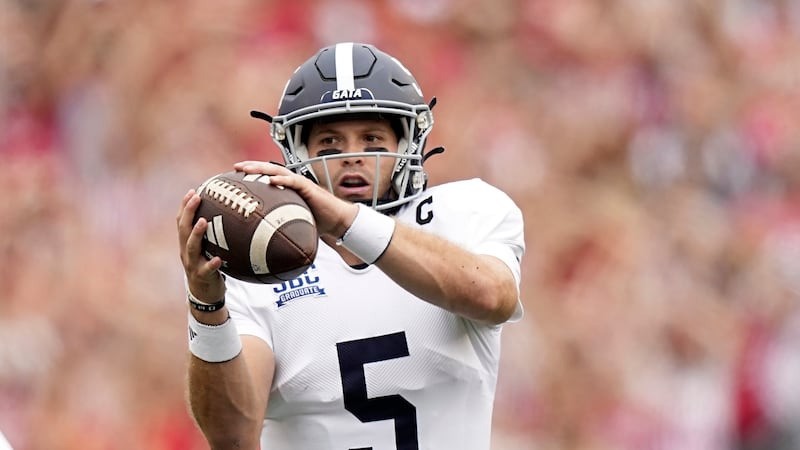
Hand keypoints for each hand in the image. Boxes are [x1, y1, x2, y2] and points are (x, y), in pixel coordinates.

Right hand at [176, 189, 225, 302]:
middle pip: (183, 229)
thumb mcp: (208, 249)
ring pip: (191, 247)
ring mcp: (192, 264)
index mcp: (186, 243)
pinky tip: (218, 258)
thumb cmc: (209, 266)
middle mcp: (186, 252)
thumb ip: (214, 234)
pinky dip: (212, 263)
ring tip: (203, 221)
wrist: (204, 294)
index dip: (185, 206)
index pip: (181, 221)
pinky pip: (206, 270)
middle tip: (197, 197)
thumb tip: (231, 213)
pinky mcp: (202, 276)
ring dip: (197, 234)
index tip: (192, 191)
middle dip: (188, 212)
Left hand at [232, 161, 357, 238]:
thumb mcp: (293, 224)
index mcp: (286, 189)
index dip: (252, 174)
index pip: (266, 177)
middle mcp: (291, 183)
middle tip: (236, 167)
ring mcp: (299, 183)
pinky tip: (270, 180)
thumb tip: (263, 244)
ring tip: (247, 168)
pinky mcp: (308, 187)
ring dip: (261, 168)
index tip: (235, 176)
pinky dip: (282, 179)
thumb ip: (280, 228)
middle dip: (252, 166)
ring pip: (278, 170)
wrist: (337, 220)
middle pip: (268, 169)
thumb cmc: (317, 222)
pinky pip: (293, 181)